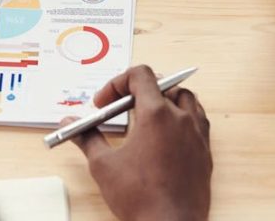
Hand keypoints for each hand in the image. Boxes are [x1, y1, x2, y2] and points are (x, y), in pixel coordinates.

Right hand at [65, 66, 211, 220]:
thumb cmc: (141, 198)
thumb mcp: (103, 165)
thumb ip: (86, 137)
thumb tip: (70, 124)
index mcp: (156, 115)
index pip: (140, 75)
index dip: (117, 83)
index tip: (105, 102)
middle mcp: (181, 119)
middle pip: (162, 84)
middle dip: (137, 91)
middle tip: (120, 108)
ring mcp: (197, 135)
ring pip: (185, 99)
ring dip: (164, 99)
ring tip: (145, 116)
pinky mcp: (205, 152)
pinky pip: (198, 120)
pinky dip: (181, 117)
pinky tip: (165, 135)